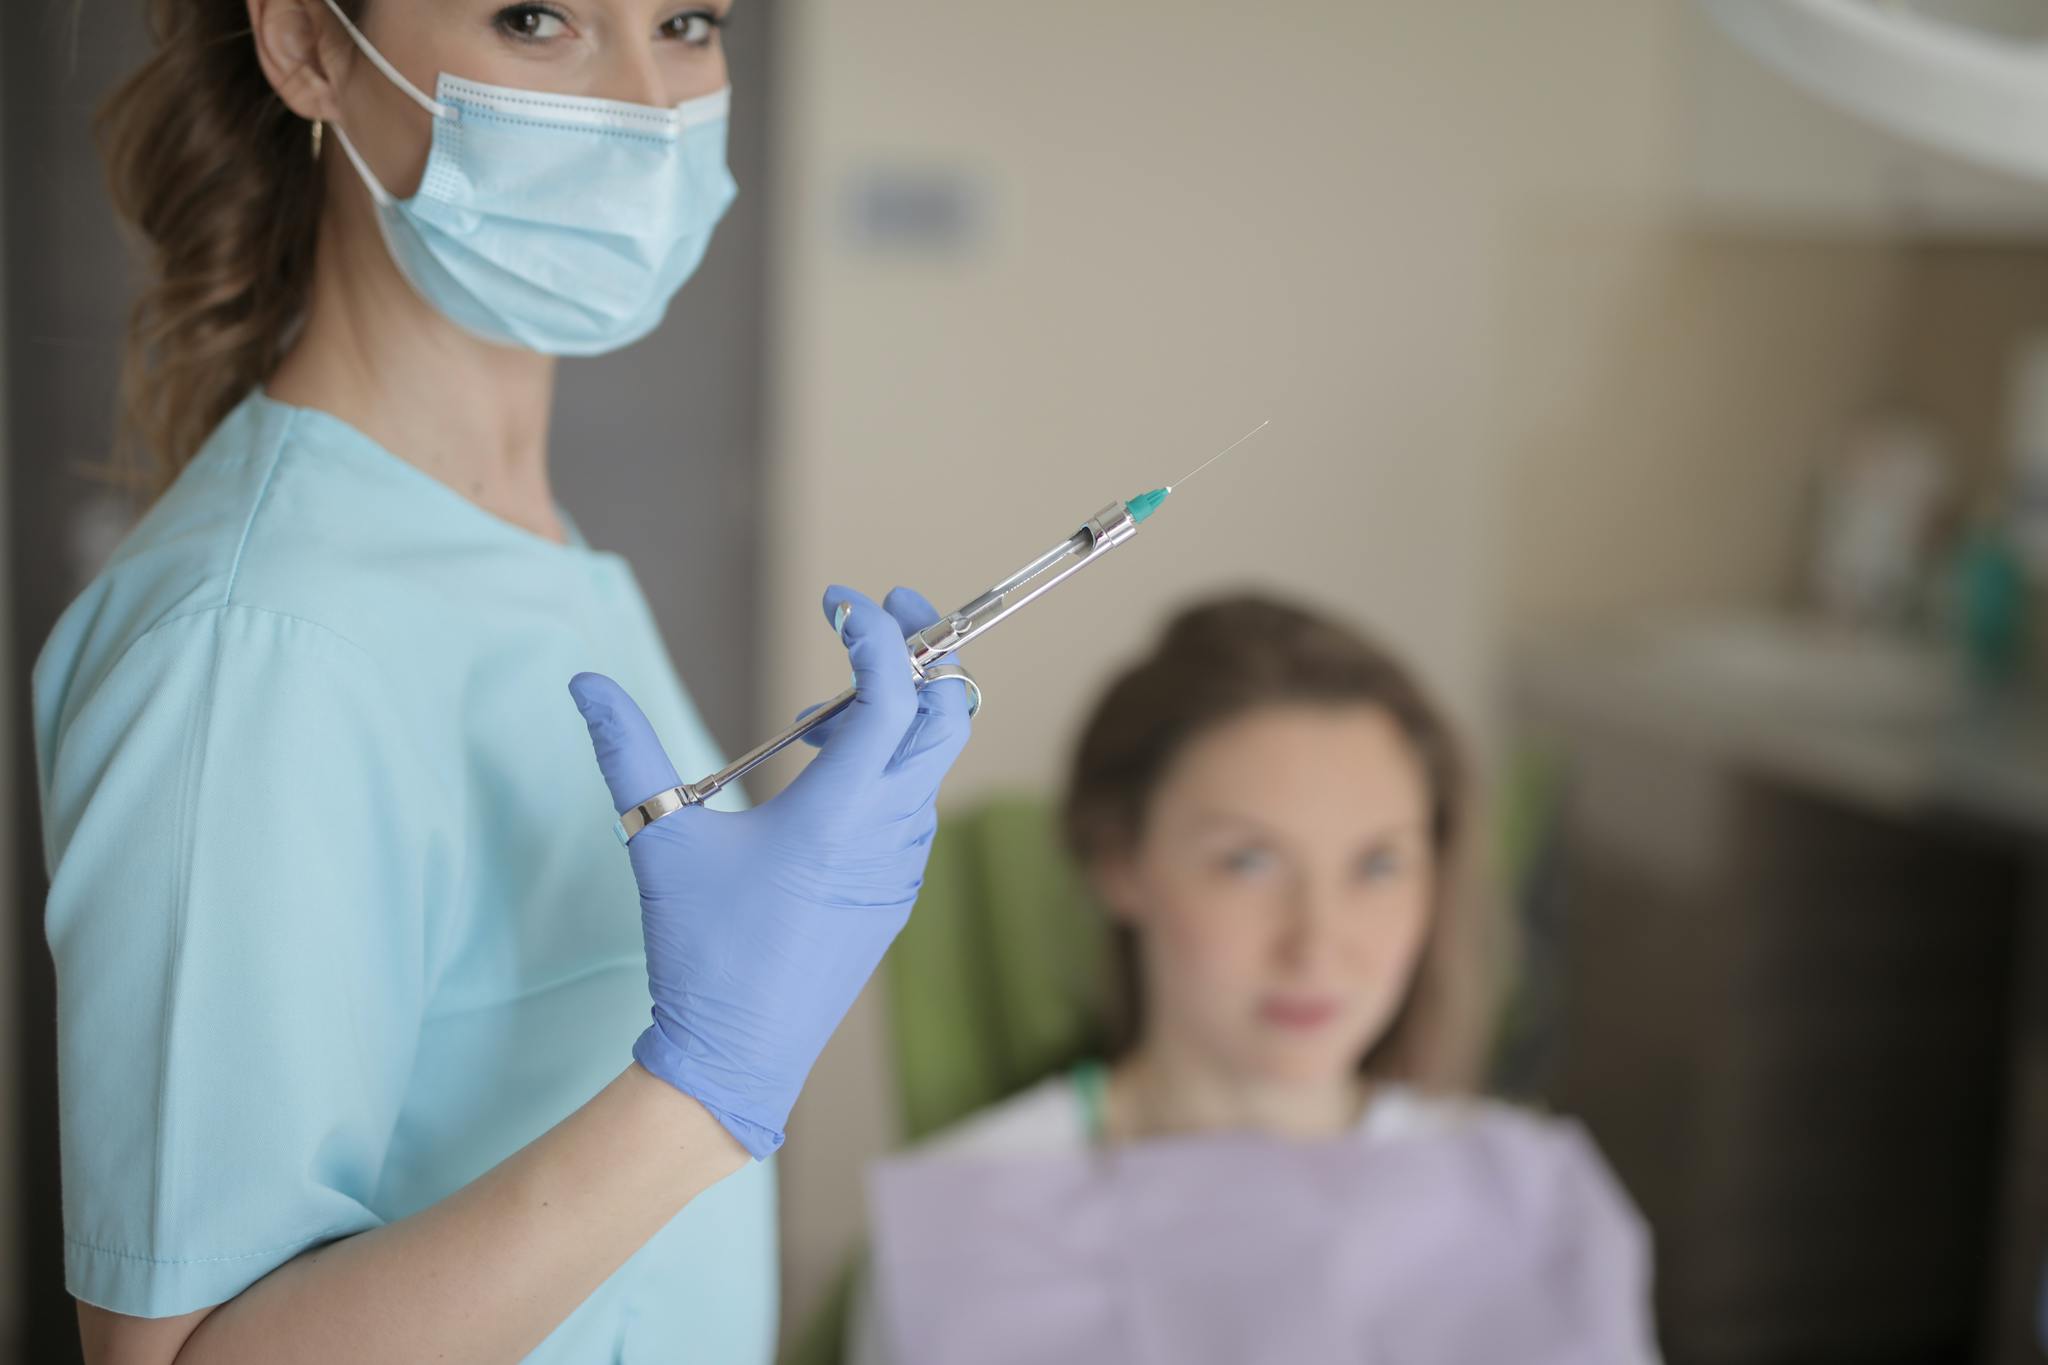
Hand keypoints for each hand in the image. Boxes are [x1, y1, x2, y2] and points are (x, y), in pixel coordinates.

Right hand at [570, 586, 972, 1156]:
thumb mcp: (657, 839)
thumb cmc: (700, 949)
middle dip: (929, 650)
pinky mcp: (897, 888)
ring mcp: (903, 863)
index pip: (893, 694)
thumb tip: (584, 682)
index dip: (877, 633)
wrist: (739, 1056)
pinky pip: (912, 803)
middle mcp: (889, 832)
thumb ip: (626, 749)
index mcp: (839, 813)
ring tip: (815, 719)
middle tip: (885, 613)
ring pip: (932, 760)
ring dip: (897, 714)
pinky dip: (887, 766)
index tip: (838, 600)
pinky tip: (821, 778)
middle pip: (951, 714)